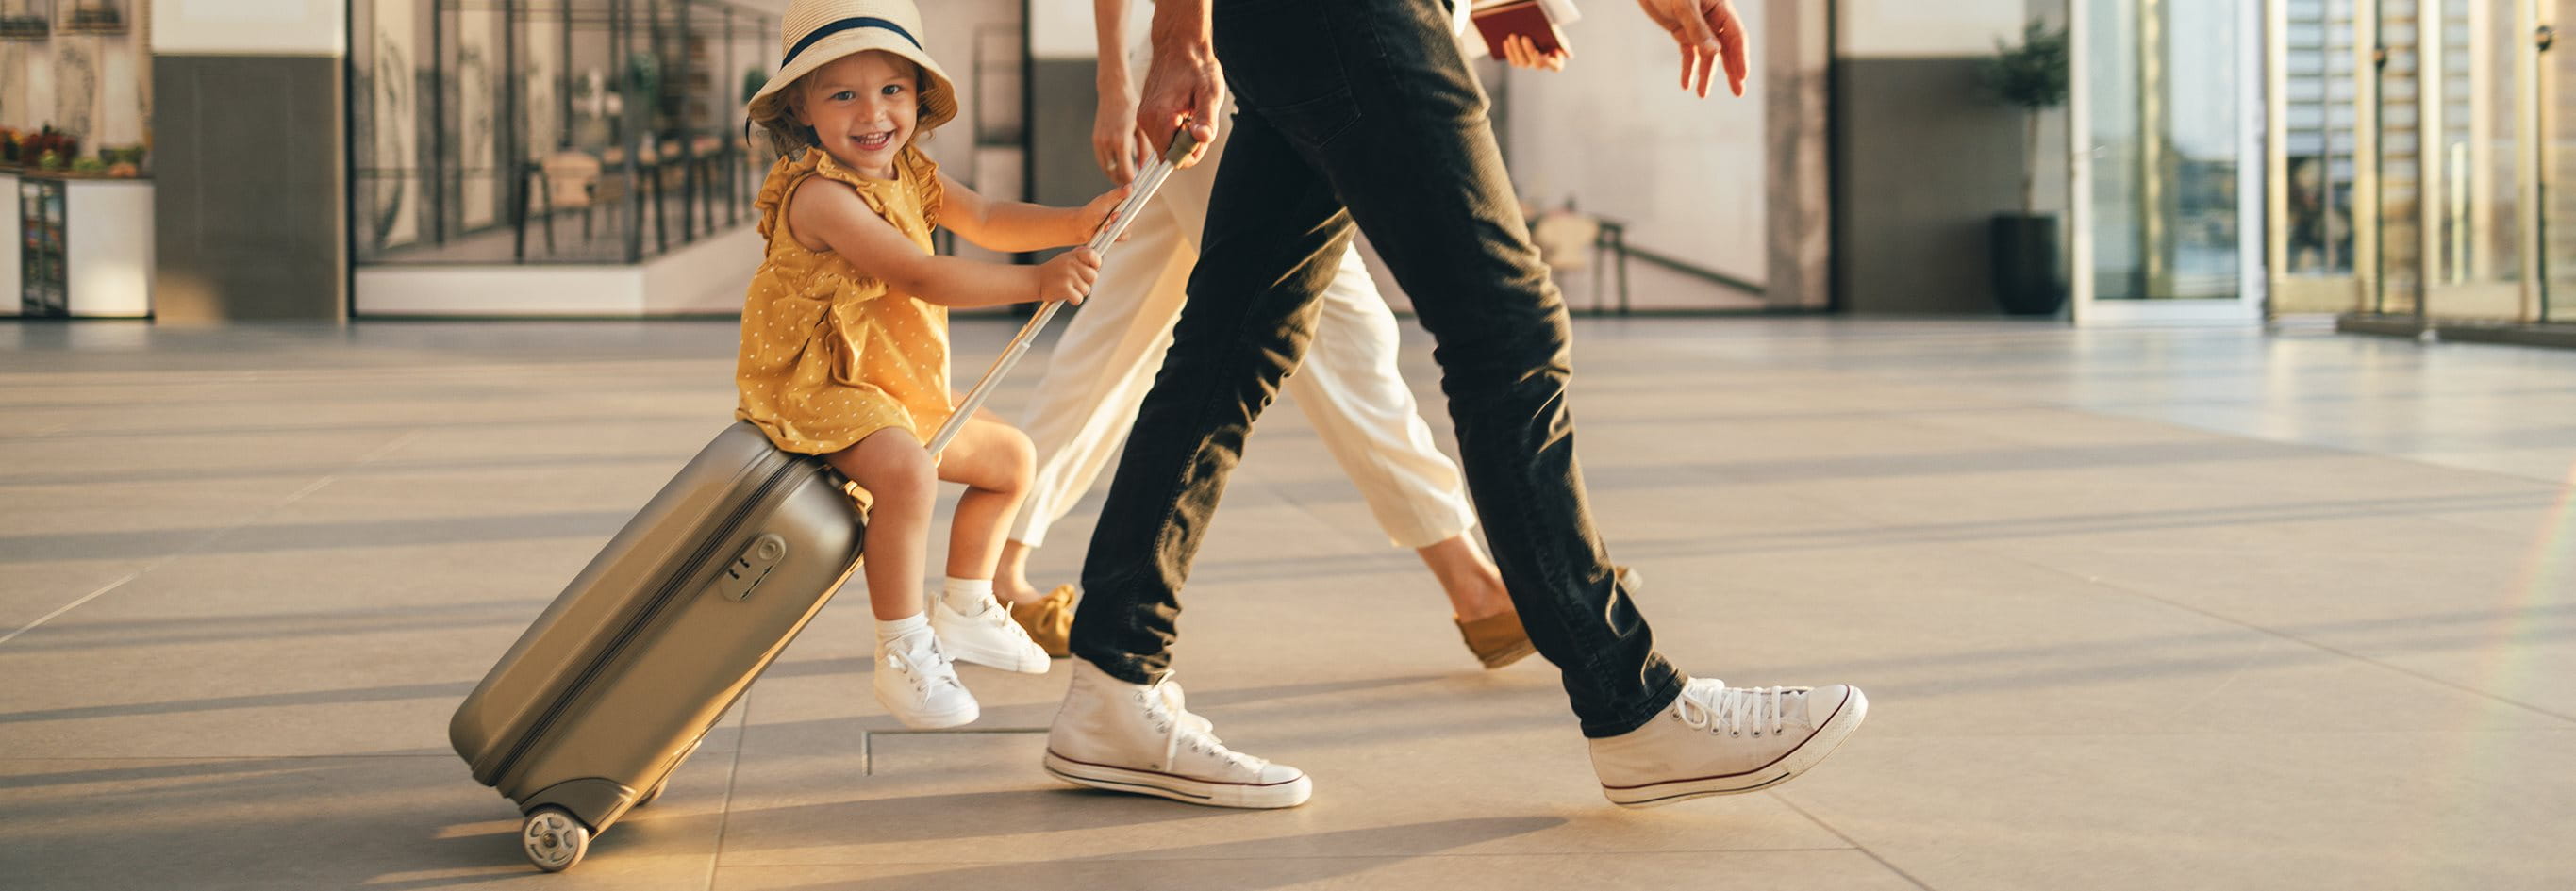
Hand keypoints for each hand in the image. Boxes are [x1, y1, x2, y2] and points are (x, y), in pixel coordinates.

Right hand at [1037, 248, 1102, 304]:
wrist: (1036, 281)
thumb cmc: (1055, 270)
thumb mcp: (1067, 258)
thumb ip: (1082, 257)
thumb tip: (1098, 259)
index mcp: (1073, 255)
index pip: (1093, 255)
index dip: (1096, 263)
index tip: (1093, 267)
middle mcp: (1071, 264)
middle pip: (1094, 277)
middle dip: (1087, 282)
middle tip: (1076, 281)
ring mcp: (1068, 276)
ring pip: (1087, 290)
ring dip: (1079, 291)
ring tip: (1068, 287)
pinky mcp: (1065, 289)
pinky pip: (1079, 298)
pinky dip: (1074, 299)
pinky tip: (1066, 294)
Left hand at [1076, 183, 1135, 243]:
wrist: (1082, 226)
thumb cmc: (1091, 212)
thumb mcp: (1104, 201)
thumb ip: (1117, 194)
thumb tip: (1129, 187)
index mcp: (1122, 201)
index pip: (1135, 203)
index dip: (1130, 208)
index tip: (1119, 211)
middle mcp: (1124, 211)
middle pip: (1132, 217)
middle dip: (1121, 219)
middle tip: (1111, 218)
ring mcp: (1122, 222)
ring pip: (1129, 227)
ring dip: (1117, 228)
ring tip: (1106, 227)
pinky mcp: (1120, 232)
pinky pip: (1125, 236)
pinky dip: (1117, 236)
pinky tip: (1108, 233)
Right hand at [1093, 84, 1152, 184]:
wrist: (1113, 92)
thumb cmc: (1131, 107)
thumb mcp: (1142, 129)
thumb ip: (1144, 150)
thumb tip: (1143, 168)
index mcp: (1121, 140)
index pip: (1125, 171)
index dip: (1132, 182)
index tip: (1139, 187)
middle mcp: (1107, 142)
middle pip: (1113, 173)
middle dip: (1123, 182)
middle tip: (1133, 187)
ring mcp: (1099, 141)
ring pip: (1106, 168)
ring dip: (1115, 176)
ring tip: (1126, 179)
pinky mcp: (1095, 139)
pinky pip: (1101, 160)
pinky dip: (1109, 167)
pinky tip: (1118, 168)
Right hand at [1138, 32, 1222, 166]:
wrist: (1178, 44)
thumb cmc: (1196, 66)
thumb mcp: (1210, 93)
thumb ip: (1206, 119)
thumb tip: (1202, 138)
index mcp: (1160, 117)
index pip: (1172, 159)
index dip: (1191, 153)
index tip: (1201, 134)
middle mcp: (1146, 120)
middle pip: (1168, 153)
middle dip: (1187, 145)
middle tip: (1198, 119)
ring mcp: (1143, 117)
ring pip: (1165, 143)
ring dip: (1181, 135)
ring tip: (1191, 111)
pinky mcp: (1145, 113)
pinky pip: (1161, 133)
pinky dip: (1175, 127)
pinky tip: (1183, 109)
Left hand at [1501, 33, 1569, 71]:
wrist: (1536, 27)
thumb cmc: (1549, 30)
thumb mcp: (1555, 32)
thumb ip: (1555, 37)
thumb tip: (1555, 39)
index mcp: (1556, 60)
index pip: (1556, 66)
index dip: (1552, 60)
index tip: (1549, 49)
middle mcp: (1543, 65)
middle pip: (1537, 63)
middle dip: (1530, 50)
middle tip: (1525, 37)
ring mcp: (1530, 65)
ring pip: (1523, 63)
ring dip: (1517, 49)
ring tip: (1512, 36)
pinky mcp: (1519, 62)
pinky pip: (1514, 61)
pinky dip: (1510, 51)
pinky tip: (1506, 41)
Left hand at [1634, 0, 1747, 96]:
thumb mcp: (1684, 5)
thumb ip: (1698, 28)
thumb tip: (1714, 52)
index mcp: (1721, 8)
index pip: (1736, 36)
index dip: (1740, 57)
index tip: (1742, 77)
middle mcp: (1712, 19)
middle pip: (1727, 49)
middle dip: (1732, 71)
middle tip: (1739, 93)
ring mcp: (1697, 27)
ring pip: (1706, 55)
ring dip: (1706, 74)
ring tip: (1703, 94)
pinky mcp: (1682, 31)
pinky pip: (1688, 53)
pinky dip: (1687, 68)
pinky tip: (1686, 84)